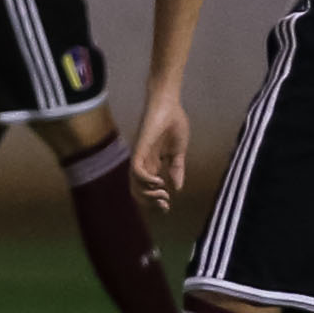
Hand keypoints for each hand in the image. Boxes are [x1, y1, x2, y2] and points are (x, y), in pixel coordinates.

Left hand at [130, 93, 189, 211]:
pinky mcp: (140, 149)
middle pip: (137, 191)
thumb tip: (177, 188)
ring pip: (134, 184)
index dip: (154, 201)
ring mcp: (140, 156)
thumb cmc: (173, 123)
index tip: (167, 207)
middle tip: (164, 205)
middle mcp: (143, 162)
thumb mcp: (179, 152)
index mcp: (152, 164)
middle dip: (149, 203)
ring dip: (147, 195)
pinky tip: (159, 181)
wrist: (169, 104)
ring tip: (162, 194)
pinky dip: (146, 180)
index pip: (146, 189)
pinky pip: (136, 170)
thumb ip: (177, 169)